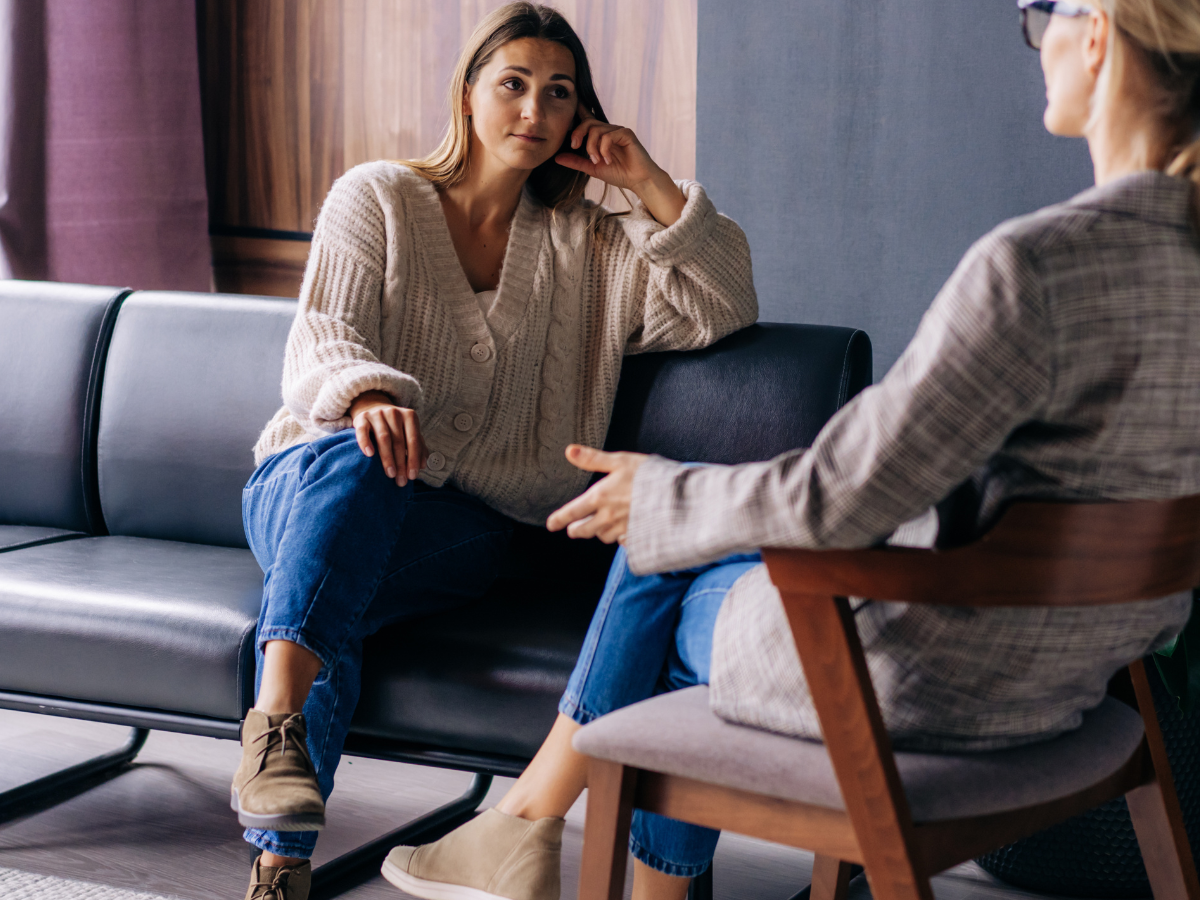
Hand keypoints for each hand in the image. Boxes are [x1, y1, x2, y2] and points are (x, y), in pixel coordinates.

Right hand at [350, 390, 428, 486]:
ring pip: (384, 438)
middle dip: (401, 463)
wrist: (372, 407)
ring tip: (390, 474)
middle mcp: (394, 413)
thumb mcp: (408, 431)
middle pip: (399, 441)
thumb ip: (418, 446)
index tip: (412, 476)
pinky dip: (366, 443)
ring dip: (387, 458)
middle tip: (401, 480)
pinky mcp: (361, 418)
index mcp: (409, 416)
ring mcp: (377, 414)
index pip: (414, 440)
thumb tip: (423, 465)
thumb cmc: (394, 426)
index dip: (414, 459)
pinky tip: (369, 455)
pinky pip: (363, 431)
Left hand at [546, 444, 647, 542]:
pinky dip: (620, 538)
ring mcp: (623, 529)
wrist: (678, 496)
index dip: (559, 519)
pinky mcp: (637, 538)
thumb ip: (593, 459)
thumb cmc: (649, 475)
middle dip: (577, 530)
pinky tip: (623, 532)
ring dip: (599, 532)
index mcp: (600, 498)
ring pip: (603, 536)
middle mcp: (608, 517)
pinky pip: (623, 542)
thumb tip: (569, 451)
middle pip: (584, 530)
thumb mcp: (619, 461)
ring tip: (600, 526)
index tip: (551, 525)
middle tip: (573, 529)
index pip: (572, 512)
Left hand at [554, 103, 684, 224]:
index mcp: (600, 136)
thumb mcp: (593, 168)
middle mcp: (609, 130)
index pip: (587, 119)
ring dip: (592, 147)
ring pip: (597, 130)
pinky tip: (608, 160)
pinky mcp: (626, 134)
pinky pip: (608, 136)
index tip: (568, 107)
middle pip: (588, 122)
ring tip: (597, 161)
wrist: (639, 181)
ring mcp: (618, 130)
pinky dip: (604, 149)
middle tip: (574, 147)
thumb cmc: (620, 174)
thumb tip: (556, 157)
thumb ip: (576, 162)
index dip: (577, 110)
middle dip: (578, 133)